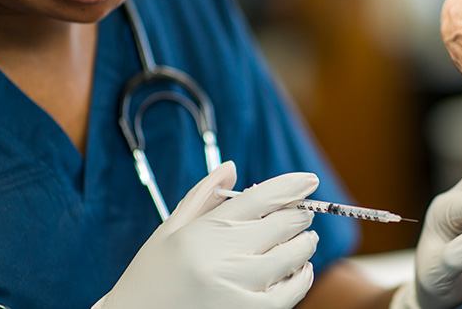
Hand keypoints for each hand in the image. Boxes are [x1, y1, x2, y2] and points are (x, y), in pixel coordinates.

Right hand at [93, 163, 319, 308]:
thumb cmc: (152, 277)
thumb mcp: (169, 231)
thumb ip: (203, 197)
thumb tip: (231, 168)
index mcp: (204, 232)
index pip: (260, 198)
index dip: (291, 186)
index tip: (309, 180)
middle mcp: (224, 258)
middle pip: (283, 224)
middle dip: (300, 215)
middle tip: (304, 214)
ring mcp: (239, 289)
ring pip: (293, 256)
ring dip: (305, 244)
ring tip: (304, 241)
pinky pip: (292, 292)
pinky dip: (303, 277)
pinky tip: (300, 270)